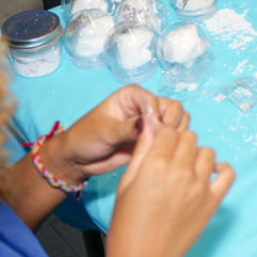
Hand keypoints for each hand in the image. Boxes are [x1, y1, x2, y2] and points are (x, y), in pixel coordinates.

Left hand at [42, 86, 188, 186]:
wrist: (79, 160)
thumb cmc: (85, 138)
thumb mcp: (104, 130)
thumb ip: (127, 127)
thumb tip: (147, 125)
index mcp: (132, 96)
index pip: (154, 100)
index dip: (157, 115)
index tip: (152, 131)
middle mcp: (144, 106)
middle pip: (172, 108)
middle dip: (170, 124)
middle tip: (159, 140)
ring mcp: (150, 123)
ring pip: (177, 122)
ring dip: (175, 134)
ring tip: (160, 147)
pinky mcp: (153, 140)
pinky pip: (172, 139)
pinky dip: (173, 144)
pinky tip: (162, 153)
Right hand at [103, 106, 234, 256]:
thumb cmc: (127, 228)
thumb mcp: (126, 185)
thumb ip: (142, 153)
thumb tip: (150, 126)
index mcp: (155, 164)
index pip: (169, 130)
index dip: (163, 135)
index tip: (159, 144)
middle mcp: (181, 171)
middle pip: (189, 137)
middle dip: (179, 143)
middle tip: (170, 159)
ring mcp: (200, 186)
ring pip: (207, 151)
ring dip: (197, 155)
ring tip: (185, 170)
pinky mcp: (212, 201)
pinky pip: (227, 173)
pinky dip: (220, 169)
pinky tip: (208, 175)